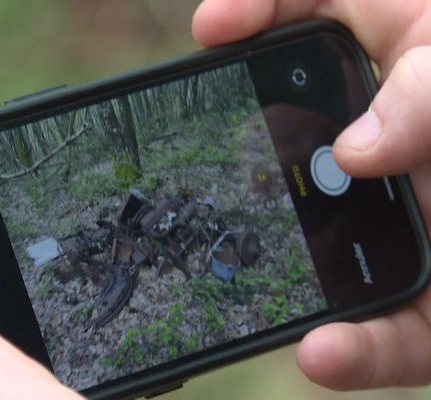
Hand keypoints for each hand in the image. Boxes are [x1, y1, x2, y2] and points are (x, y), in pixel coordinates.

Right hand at [193, 0, 430, 390]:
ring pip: (332, 248)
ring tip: (253, 258)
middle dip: (254, 143)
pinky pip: (391, 332)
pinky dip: (356, 349)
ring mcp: (416, 225)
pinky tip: (323, 351)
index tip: (214, 30)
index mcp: (418, 56)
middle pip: (304, 140)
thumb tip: (358, 149)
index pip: (319, 12)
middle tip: (217, 142)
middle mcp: (403, 146)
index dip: (259, 9)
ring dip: (288, 260)